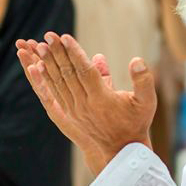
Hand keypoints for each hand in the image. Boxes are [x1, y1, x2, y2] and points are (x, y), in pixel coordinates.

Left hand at [16, 32, 156, 174]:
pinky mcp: (69, 114)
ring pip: (58, 83)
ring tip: (39, 46)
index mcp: (101, 99)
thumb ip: (144, 80)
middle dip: (57, 53)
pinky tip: (38, 67)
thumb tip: (137, 60)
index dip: (75, 53)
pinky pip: (55, 93)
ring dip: (48, 63)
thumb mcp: (147, 102)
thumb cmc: (136, 122)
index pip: (85, 71)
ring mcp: (74, 110)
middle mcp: (84, 105)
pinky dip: (46, 79)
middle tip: (48, 35)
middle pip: (68, 74)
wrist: (122, 150)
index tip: (65, 37)